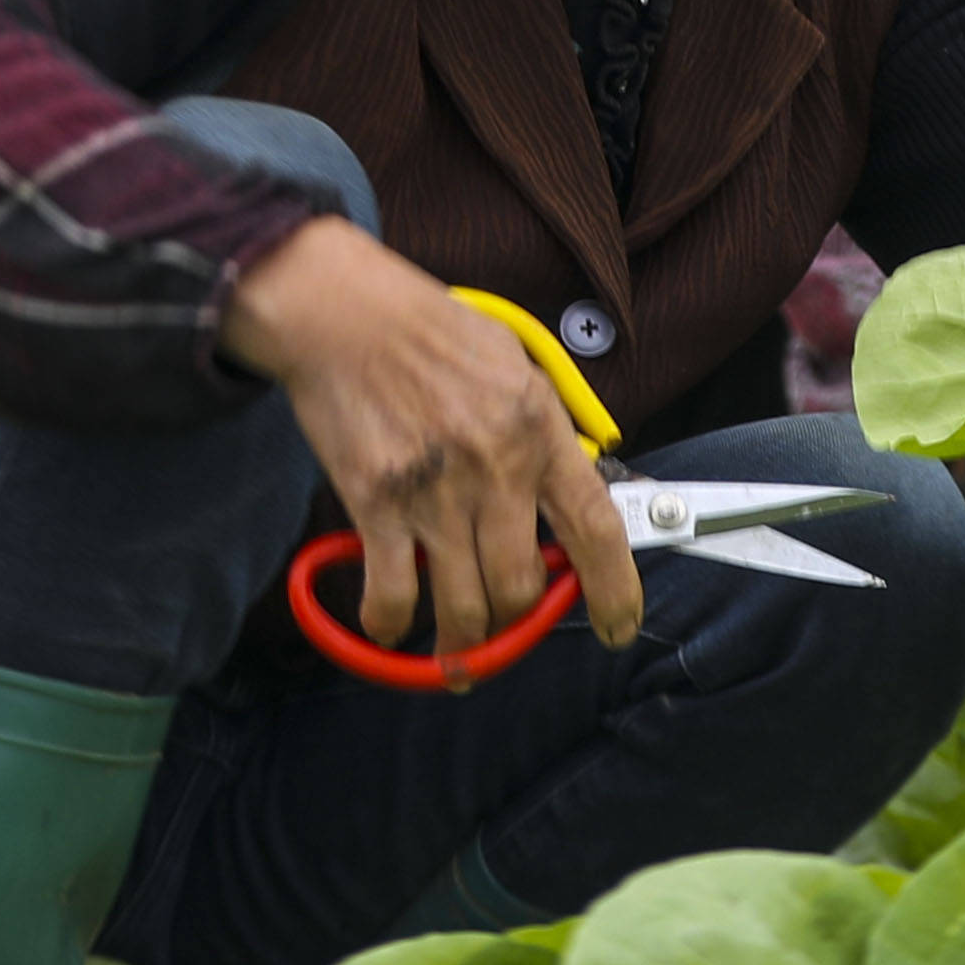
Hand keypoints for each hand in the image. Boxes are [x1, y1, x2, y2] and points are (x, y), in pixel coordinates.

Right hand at [218, 220, 642, 658]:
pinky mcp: (376, 502)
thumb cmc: (431, 334)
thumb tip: (574, 489)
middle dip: (515, 620)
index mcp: (539, 430)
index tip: (618, 627)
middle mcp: (495, 467)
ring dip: (462, 641)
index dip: (615, 590)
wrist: (346, 314)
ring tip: (456, 650)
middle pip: (521, 587)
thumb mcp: (516, 367)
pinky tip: (390, 624)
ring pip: (464, 606)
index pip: (596, 528)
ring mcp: (434, 491)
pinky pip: (393, 593)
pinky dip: (391, 625)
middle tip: (502, 621)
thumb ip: (546, 431)